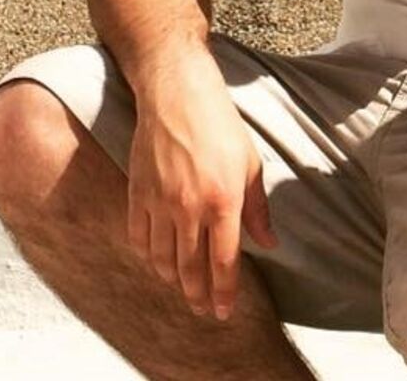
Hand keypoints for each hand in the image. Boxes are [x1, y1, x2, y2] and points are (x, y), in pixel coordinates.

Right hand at [127, 54, 277, 320]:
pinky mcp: (137, 193)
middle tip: (203, 310)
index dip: (224, 290)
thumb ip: (258, 209)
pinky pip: (138, 237)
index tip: (224, 311)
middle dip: (197, 295)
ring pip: (161, 258)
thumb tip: (269, 243)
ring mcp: (159, 202)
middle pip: (190, 267)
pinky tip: (157, 260)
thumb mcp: (251, 164)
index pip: (223, 261)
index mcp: (223, 200)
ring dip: (172, 278)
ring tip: (183, 287)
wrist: (177, 95)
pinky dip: (148, 255)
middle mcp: (189, 207)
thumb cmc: (221, 126)